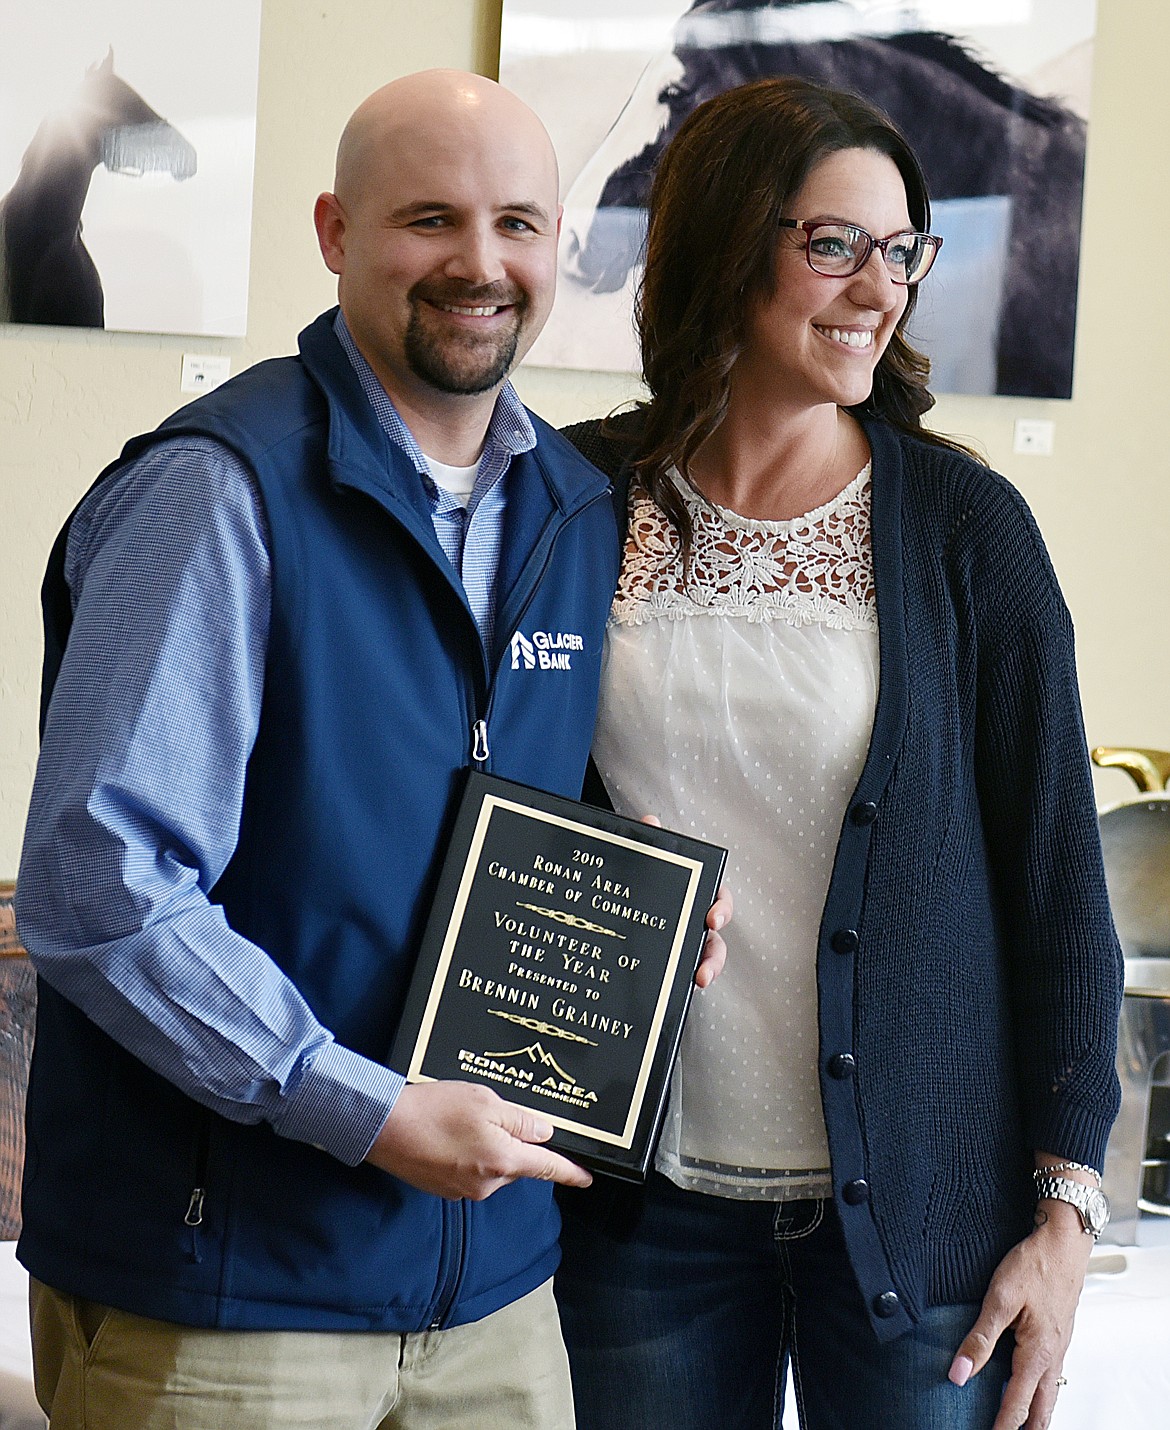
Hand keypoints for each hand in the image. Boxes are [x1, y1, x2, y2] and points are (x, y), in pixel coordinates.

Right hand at [365, 1081, 592, 1199]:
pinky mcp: (444, 1188)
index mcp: (504, 1160)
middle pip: (517, 1163)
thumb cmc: (435, 1109)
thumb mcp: (486, 1102)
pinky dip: (466, 1153)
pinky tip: (446, 1133)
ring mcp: (464, 1190)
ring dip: (486, 1145)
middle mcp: (488, 1184)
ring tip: (459, 1120)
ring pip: (492, 1166)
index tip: (586, 1179)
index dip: (569, 1173)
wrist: (383, 1127)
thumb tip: (543, 1133)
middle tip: (488, 1113)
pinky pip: (469, 1170)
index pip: (547, 1167)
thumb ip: (520, 1120)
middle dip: (511, 1141)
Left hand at [639, 815, 731, 988]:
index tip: (711, 918)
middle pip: (716, 941)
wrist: (606, 909)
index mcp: (692, 896)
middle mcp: (693, 924)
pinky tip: (671, 995)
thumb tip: (650, 821)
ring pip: (705, 963)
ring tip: (699, 982)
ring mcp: (682, 948)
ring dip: (707, 973)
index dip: (721, 908)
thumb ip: (645, 842)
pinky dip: (680, 988)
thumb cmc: (635, 882)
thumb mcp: (637, 861)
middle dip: (715, 956)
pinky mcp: (666, 968)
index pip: (717, 900)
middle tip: (704, 968)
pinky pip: (679, 979)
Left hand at [948, 1204, 1092, 1428]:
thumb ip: (980, 1338)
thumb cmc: (1034, 1264)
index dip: (1001, 1427)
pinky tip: (1028, 1386)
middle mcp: (1052, 1357)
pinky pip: (1051, 1376)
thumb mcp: (1000, 1298)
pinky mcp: (1058, 1336)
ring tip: (1018, 1424)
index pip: (1017, 1405)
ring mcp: (1059, 1348)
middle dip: (1026, 1429)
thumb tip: (959, 1373)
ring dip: (1035, 1414)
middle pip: (1041, 1411)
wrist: (1065, 1242)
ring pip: (1049, 1395)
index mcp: (1036, 1353)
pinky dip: (1040, 1393)